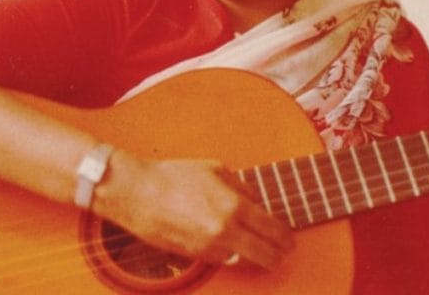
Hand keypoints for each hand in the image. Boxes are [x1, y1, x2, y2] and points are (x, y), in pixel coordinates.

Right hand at [92, 150, 293, 268]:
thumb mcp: (216, 170)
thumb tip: (256, 202)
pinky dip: (231, 252)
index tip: (291, 239)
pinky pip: (222, 258)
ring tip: (262, 250)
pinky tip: (233, 244)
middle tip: (285, 252)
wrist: (137, 193)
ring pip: (243, 259)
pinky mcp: (194, 256)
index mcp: (234, 206)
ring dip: (254, 255)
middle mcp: (224, 231)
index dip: (286, 237)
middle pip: (264, 254)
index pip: (273, 230)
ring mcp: (208, 247)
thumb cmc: (174, 177)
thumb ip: (242, 187)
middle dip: (279, 254)